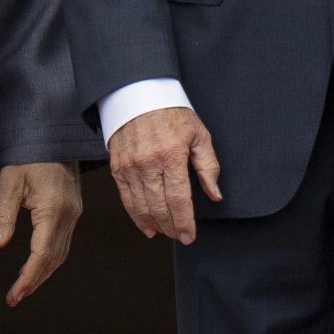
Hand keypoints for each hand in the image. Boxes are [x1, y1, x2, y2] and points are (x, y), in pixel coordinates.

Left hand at [0, 161, 82, 306]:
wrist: (54, 134)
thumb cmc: (30, 155)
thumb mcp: (9, 181)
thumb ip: (1, 213)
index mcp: (54, 208)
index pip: (42, 254)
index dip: (27, 278)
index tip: (13, 295)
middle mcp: (69, 213)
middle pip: (54, 258)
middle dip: (35, 281)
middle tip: (15, 298)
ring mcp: (74, 210)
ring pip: (62, 251)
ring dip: (44, 273)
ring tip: (24, 288)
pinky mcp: (73, 208)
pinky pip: (64, 240)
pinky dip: (51, 258)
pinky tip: (38, 264)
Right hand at [108, 107, 221, 245]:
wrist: (140, 96)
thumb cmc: (173, 114)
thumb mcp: (199, 134)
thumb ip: (208, 166)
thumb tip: (215, 193)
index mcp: (172, 154)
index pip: (178, 198)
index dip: (185, 221)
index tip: (190, 236)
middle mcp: (148, 163)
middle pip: (159, 207)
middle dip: (172, 227)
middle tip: (181, 236)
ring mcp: (130, 167)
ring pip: (142, 207)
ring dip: (155, 224)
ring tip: (167, 232)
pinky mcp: (118, 169)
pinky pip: (127, 200)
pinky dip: (137, 217)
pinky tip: (147, 226)